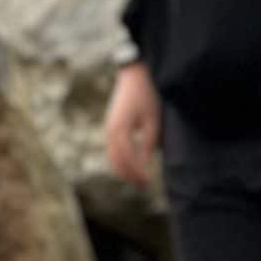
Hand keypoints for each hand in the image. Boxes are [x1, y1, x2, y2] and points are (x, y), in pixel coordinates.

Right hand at [104, 60, 161, 186]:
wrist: (134, 75)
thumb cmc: (146, 96)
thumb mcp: (152, 120)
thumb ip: (148, 143)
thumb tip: (144, 163)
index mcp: (120, 130)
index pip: (127, 159)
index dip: (137, 172)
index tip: (147, 182)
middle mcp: (110, 131)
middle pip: (116, 161)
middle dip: (129, 175)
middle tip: (143, 185)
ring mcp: (108, 128)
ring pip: (112, 156)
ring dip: (123, 169)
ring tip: (137, 179)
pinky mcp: (111, 125)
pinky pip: (112, 148)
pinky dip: (120, 160)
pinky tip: (131, 164)